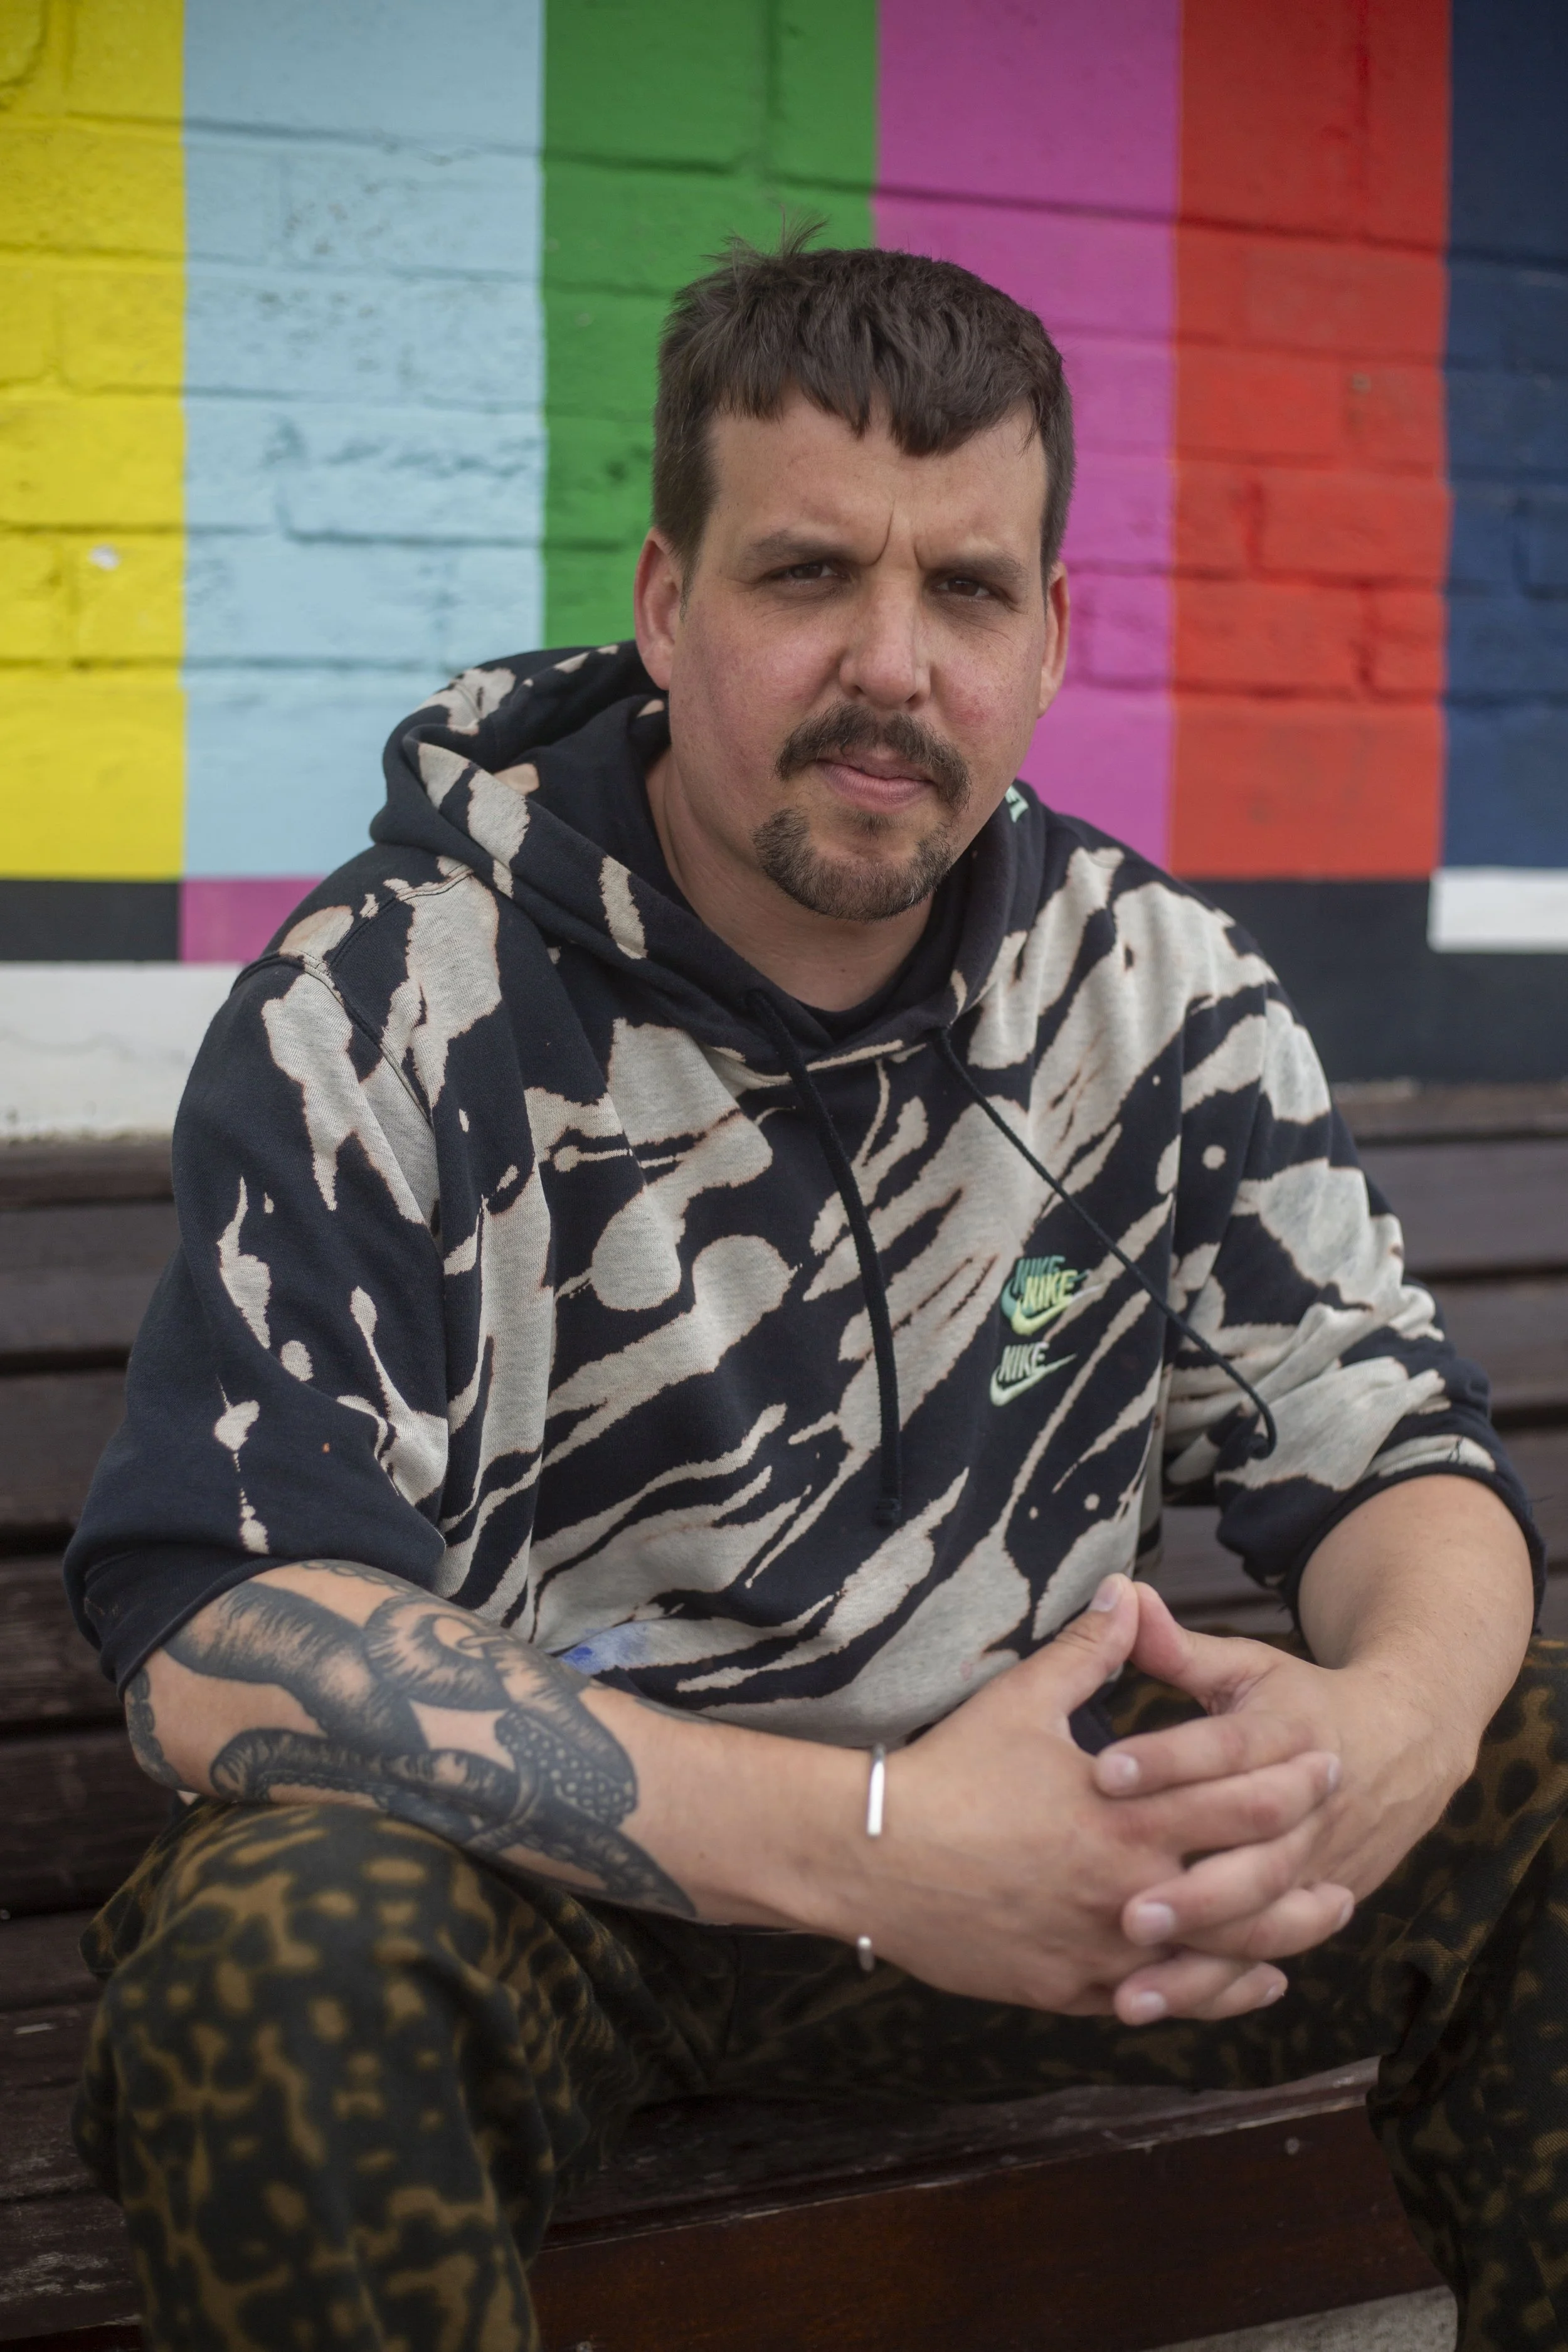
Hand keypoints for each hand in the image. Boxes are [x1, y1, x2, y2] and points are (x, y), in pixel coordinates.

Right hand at [849, 1576, 1345, 2023]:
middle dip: (1304, 1875)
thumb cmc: (948, 1774)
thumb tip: (1127, 1590)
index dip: (1290, 1783)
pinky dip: (1213, 1992)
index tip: (1329, 1763)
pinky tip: (1247, 1980)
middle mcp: (1126, 1892)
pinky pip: (1161, 1999)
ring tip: (1316, 1922)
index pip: (1236, 1802)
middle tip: (1345, 1860)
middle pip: (1247, 1893)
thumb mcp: (1022, 1701)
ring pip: (1216, 1961)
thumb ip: (1090, 1651)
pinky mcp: (1070, 1988)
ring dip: (1278, 1942)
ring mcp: (1100, 1950)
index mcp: (1123, 1819)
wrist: (874, 1861)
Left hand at [1090, 1582, 1473, 2020]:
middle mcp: (1308, 1806)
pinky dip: (1219, 1984)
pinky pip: (1267, 1953)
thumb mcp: (1247, 1667)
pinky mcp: (1318, 1903)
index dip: (1167, 1759)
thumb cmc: (1301, 1702)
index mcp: (1287, 1733)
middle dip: (1190, 1887)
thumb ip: (1180, 1647)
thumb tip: (1123, 1594)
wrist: (1406, 1745)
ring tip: (1130, 1976)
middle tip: (1122, 1908)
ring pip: (1263, 1917)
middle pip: (1253, 1852)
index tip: (1102, 1772)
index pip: (1225, 1749)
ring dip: (1201, 1950)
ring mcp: (1318, 1864)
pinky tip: (1160, 2001)